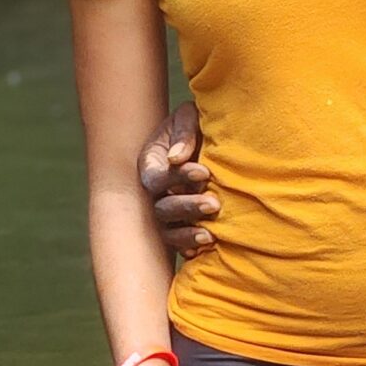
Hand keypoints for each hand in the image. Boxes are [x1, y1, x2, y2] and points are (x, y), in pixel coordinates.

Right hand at [139, 99, 218, 258]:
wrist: (207, 135)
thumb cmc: (195, 122)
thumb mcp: (189, 116)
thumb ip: (184, 131)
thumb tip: (176, 157)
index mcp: (151, 163)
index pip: (157, 178)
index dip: (178, 177)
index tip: (204, 172)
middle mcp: (155, 191)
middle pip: (162, 208)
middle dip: (187, 207)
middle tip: (214, 204)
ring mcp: (167, 209)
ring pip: (168, 231)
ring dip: (188, 234)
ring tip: (210, 235)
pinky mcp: (181, 224)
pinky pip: (179, 243)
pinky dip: (189, 248)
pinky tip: (205, 248)